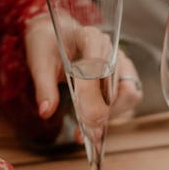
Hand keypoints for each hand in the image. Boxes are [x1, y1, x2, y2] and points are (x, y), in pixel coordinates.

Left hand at [25, 12, 142, 126]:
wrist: (56, 39)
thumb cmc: (48, 46)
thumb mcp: (39, 63)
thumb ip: (44, 87)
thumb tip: (46, 111)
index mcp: (90, 37)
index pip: (99, 65)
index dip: (93, 92)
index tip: (83, 116)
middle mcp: (110, 48)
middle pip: (115, 83)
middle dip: (101, 111)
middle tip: (86, 132)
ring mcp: (120, 62)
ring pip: (128, 93)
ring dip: (111, 115)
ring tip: (89, 131)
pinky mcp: (124, 75)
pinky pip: (129, 98)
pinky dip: (115, 114)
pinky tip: (96, 124)